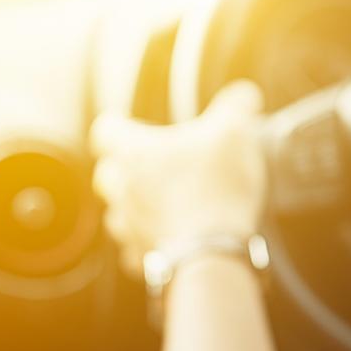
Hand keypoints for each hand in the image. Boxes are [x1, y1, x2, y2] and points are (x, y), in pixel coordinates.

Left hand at [91, 81, 266, 274]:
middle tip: (153, 165)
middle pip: (106, 173)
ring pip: (118, 213)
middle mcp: (122, 189)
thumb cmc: (217, 185)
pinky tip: (170, 239)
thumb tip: (245, 92)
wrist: (213, 251)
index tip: (128, 124)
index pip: (105, 130)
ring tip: (162, 205)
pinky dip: (148, 243)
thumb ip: (236, 106)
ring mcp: (129, 227)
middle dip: (124, 168)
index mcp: (134, 153)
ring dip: (135, 207)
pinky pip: (135, 250)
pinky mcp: (143, 258)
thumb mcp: (235, 132)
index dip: (116, 126)